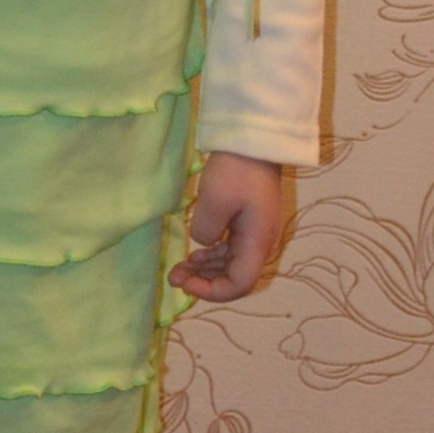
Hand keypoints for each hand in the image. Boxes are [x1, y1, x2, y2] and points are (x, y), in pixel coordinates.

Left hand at [169, 151, 283, 302]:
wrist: (254, 140)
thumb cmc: (236, 170)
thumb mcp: (214, 201)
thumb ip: (206, 229)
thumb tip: (203, 243)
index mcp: (257, 242)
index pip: (240, 283)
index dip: (213, 292)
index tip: (186, 284)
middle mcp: (260, 241)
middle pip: (235, 276)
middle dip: (204, 282)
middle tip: (173, 277)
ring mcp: (255, 231)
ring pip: (231, 263)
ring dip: (206, 270)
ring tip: (178, 269)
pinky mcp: (247, 220)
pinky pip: (230, 248)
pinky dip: (212, 255)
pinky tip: (194, 254)